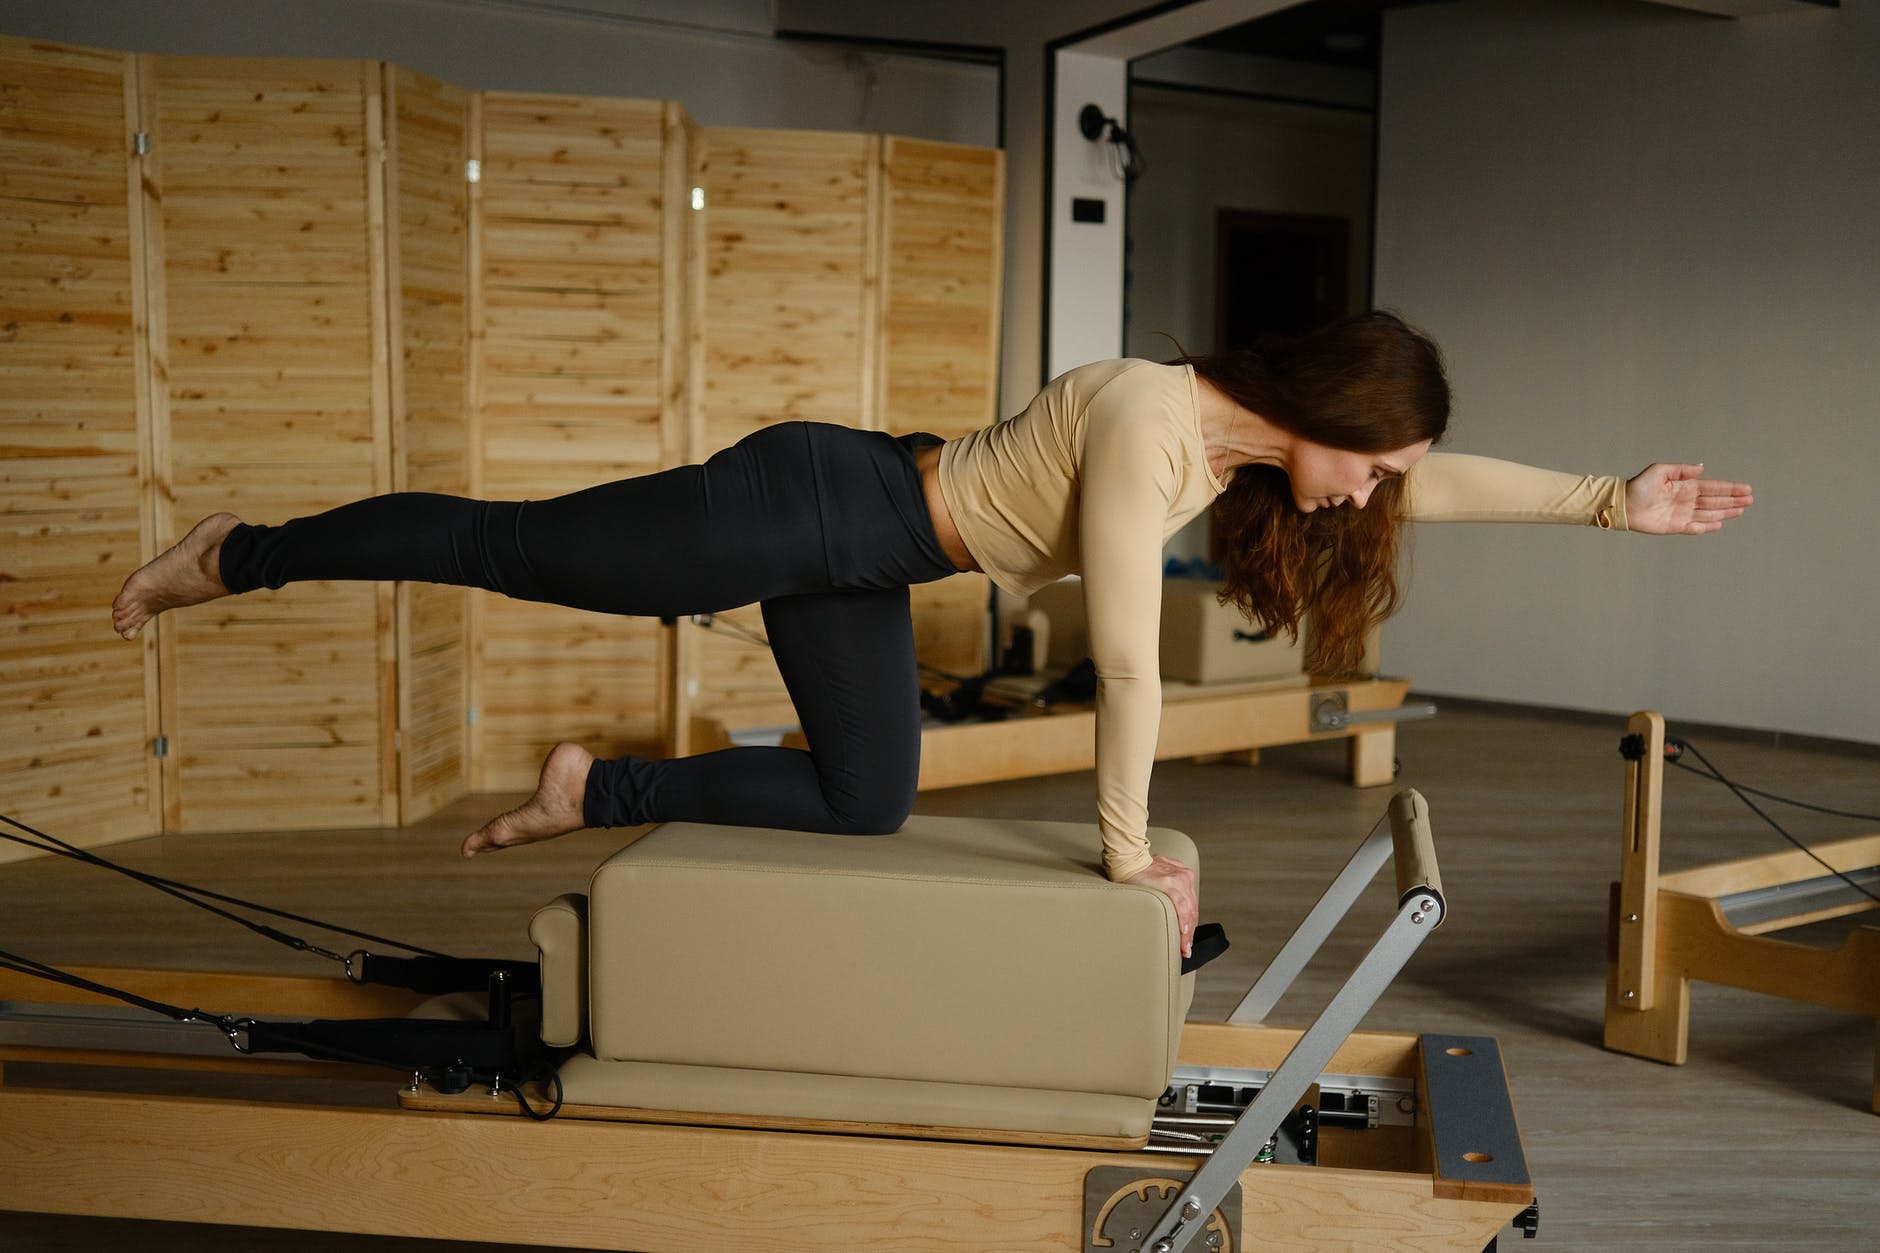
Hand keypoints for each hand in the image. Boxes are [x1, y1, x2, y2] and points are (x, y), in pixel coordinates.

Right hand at [1126, 855, 1197, 957]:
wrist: (1128, 859)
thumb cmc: (1140, 870)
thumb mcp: (1161, 876)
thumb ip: (1169, 888)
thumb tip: (1171, 908)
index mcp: (1184, 876)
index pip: (1191, 906)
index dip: (1190, 925)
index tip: (1187, 940)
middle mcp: (1184, 878)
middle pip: (1192, 911)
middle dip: (1190, 933)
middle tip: (1186, 949)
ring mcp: (1179, 880)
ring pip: (1189, 911)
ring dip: (1187, 932)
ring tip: (1185, 947)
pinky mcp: (1169, 883)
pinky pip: (1180, 906)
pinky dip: (1183, 920)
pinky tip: (1183, 932)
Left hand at [1624, 463, 1752, 534]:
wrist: (1622, 505)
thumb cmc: (1638, 486)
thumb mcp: (1658, 471)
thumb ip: (1681, 470)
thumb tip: (1701, 468)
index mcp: (1685, 486)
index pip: (1713, 488)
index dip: (1730, 488)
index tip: (1746, 488)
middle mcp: (1686, 500)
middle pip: (1715, 501)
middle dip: (1733, 500)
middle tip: (1750, 500)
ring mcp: (1682, 514)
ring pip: (1709, 513)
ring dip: (1725, 512)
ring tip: (1741, 510)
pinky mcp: (1675, 527)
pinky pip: (1695, 527)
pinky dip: (1707, 527)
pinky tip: (1720, 524)